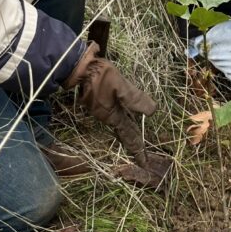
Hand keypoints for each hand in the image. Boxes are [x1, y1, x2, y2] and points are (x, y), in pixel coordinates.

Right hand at [65, 43, 156, 159]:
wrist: (77, 67)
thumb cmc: (99, 76)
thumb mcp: (120, 86)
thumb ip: (135, 99)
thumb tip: (153, 112)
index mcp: (113, 116)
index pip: (129, 136)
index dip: (138, 149)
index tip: (144, 164)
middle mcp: (107, 115)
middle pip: (125, 132)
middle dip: (135, 144)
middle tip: (143, 157)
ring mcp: (102, 108)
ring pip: (120, 124)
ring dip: (129, 132)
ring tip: (137, 140)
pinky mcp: (99, 100)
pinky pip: (116, 114)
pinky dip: (123, 119)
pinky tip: (126, 116)